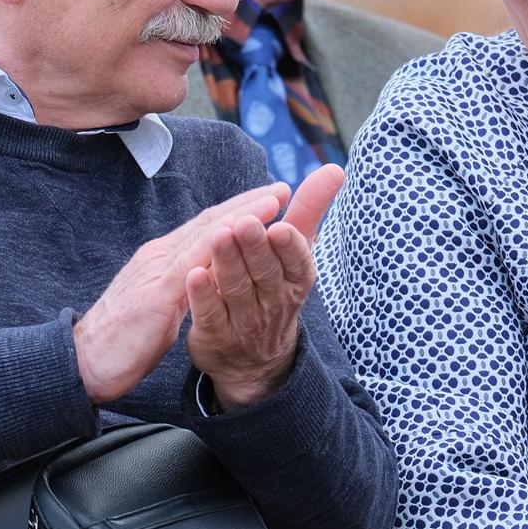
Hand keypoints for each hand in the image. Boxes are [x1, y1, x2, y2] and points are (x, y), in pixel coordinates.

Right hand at [73, 183, 289, 403]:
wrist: (83, 361)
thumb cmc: (120, 338)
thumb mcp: (157, 306)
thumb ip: (176, 288)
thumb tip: (197, 279)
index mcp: (162, 260)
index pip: (205, 228)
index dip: (238, 211)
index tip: (269, 199)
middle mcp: (160, 257)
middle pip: (210, 222)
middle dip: (248, 203)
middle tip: (282, 187)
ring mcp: (157, 271)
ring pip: (205, 235)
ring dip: (241, 215)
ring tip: (273, 199)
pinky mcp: (156, 294)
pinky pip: (190, 265)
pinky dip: (216, 247)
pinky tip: (237, 235)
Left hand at [186, 164, 344, 409]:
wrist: (254, 360)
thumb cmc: (274, 288)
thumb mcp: (295, 253)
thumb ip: (310, 210)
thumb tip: (335, 168)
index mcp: (295, 279)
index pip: (297, 263)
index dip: (290, 247)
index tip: (282, 227)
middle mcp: (273, 301)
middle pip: (264, 273)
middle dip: (255, 248)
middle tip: (245, 224)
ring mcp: (244, 321)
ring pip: (236, 289)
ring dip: (227, 263)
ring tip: (218, 237)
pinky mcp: (215, 334)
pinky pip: (210, 314)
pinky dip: (202, 295)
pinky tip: (192, 274)